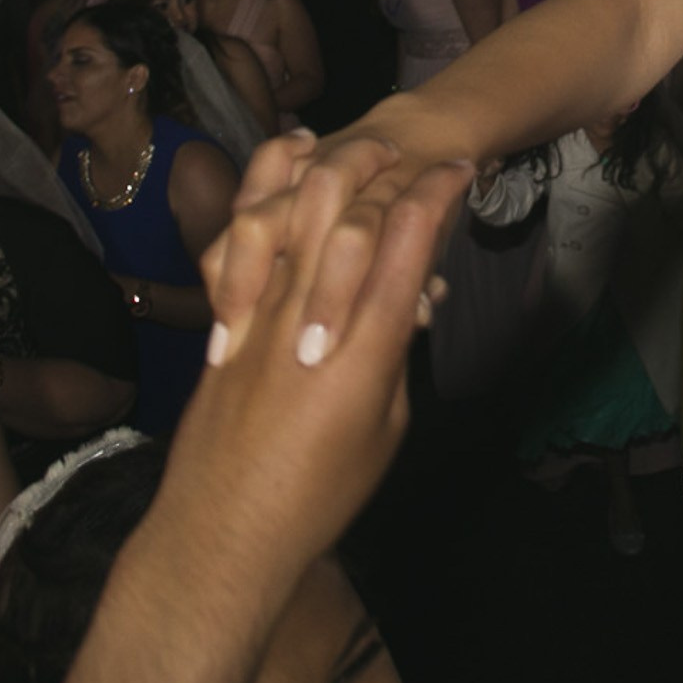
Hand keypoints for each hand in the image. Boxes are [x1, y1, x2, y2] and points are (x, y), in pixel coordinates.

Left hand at [176, 141, 464, 558]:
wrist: (223, 530)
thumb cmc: (321, 494)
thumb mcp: (385, 427)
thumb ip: (393, 357)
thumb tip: (402, 310)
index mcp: (368, 350)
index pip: (410, 241)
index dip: (438, 193)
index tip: (458, 169)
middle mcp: (314, 317)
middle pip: (353, 211)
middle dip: (389, 167)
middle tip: (412, 151)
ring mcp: (262, 312)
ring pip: (295, 212)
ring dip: (333, 169)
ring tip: (361, 151)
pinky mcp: (227, 318)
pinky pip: (245, 237)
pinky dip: (271, 191)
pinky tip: (289, 164)